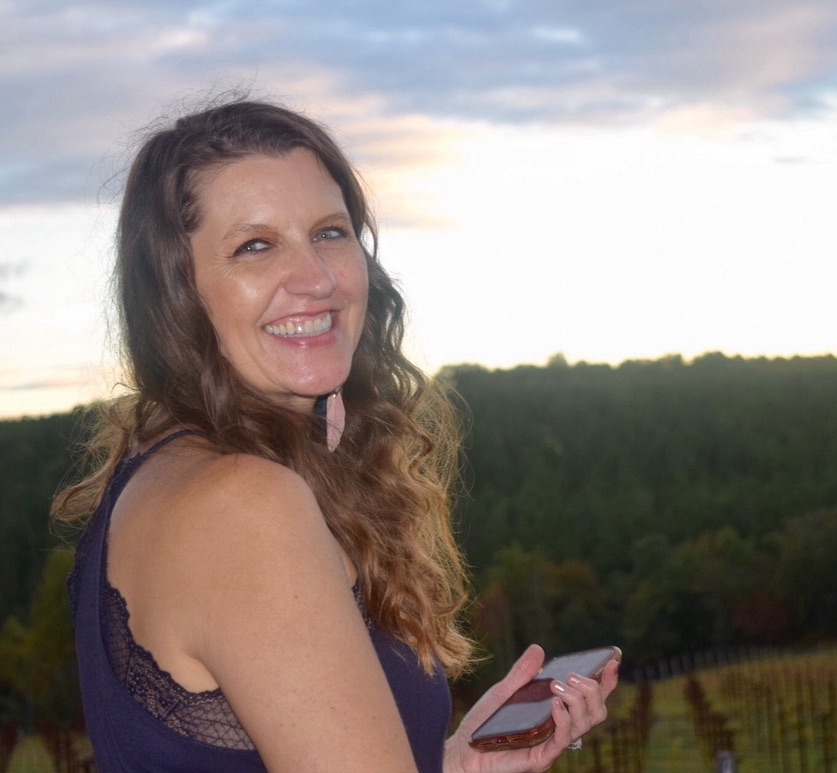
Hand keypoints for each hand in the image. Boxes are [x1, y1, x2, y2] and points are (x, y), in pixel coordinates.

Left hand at [444, 644, 619, 772]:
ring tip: (560, 686)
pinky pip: (561, 742)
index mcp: (556, 713)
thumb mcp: (504, 691)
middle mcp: (559, 730)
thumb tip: (539, 649)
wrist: (462, 748)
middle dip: (593, 691)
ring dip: (578, 702)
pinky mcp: (539, 758)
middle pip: (595, 713)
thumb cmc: (485, 722)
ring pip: (584, 726)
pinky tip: (555, 705)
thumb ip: (522, 673)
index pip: (590, 699)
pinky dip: (563, 721)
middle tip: (574, 676)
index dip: (606, 682)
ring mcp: (551, 745)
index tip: (613, 660)